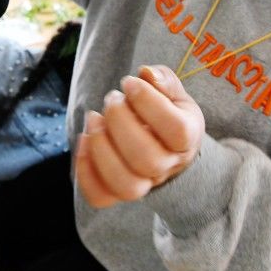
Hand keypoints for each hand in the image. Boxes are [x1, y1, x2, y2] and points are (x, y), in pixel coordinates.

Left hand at [75, 65, 204, 208]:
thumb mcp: (172, 92)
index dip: (149, 103)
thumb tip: (147, 74)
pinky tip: (83, 140)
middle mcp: (168, 165)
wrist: (164, 144)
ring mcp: (144, 183)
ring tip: (94, 119)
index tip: (129, 82)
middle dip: (121, 123)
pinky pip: (100, 196)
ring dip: (102, 149)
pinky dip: (85, 172)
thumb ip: (163, 79)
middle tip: (112, 99)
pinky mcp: (117, 191)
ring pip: (126, 185)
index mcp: (187, 137)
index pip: (176, 130)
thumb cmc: (166, 111)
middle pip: (148, 160)